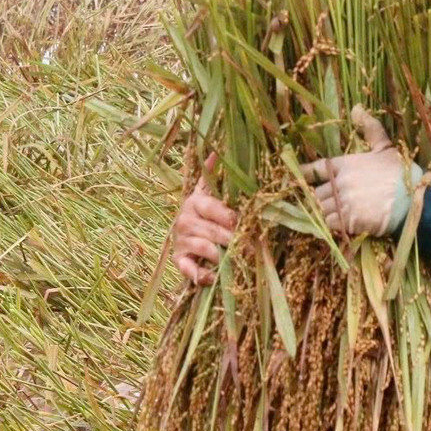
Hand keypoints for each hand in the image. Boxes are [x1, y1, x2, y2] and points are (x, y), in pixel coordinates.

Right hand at [171, 153, 237, 285]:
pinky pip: (188, 269)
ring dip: (224, 256)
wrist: (184, 232)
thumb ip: (212, 176)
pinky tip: (214, 277)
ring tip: (241, 260)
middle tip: (252, 246)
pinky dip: (201, 274)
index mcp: (194, 201)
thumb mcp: (208, 192)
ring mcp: (180, 241)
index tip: (244, 222)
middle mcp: (184, 220)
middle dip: (233, 239)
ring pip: (205, 248)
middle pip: (212, 230)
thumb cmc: (205, 212)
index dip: (229, 216)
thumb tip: (217, 152)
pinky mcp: (178, 260)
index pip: (212, 207)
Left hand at [301, 105, 422, 236]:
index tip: (300, 177)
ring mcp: (343, 202)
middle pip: (318, 193)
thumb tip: (357, 108)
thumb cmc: (401, 173)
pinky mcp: (349, 221)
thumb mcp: (385, 147)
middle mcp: (340, 183)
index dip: (306, 174)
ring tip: (336, 214)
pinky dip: (332, 225)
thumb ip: (370, 128)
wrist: (414, 199)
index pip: (317, 168)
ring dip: (326, 212)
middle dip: (322, 198)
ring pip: (322, 209)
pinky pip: (330, 224)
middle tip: (331, 201)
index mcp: (345, 164)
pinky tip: (341, 224)